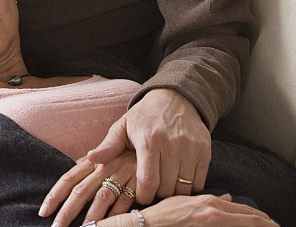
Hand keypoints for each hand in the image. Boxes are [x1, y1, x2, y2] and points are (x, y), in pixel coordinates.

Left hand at [39, 150, 136, 226]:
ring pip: (102, 198)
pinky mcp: (139, 182)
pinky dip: (116, 216)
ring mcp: (122, 175)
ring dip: (90, 217)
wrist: (156, 136)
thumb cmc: (129, 149)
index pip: (69, 179)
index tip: (43, 212)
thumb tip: (72, 173)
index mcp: (94, 161)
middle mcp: (105, 167)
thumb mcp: (106, 152)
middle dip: (67, 211)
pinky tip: (108, 226)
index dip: (55, 196)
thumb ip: (91, 164)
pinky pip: (126, 202)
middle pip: (81, 191)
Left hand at [87, 88, 210, 204]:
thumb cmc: (144, 116)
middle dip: (158, 195)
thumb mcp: (123, 126)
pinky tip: (179, 180)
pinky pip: (199, 181)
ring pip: (184, 187)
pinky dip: (190, 187)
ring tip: (165, 186)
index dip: (143, 196)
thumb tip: (91, 158)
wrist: (175, 98)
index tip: (140, 197)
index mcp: (148, 140)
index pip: (148, 181)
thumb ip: (108, 146)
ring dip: (174, 192)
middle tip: (153, 191)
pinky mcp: (205, 150)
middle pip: (166, 187)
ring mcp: (190, 147)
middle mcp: (171, 144)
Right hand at [130, 193, 277, 226]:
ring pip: (244, 225)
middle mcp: (214, 211)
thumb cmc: (163, 215)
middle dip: (267, 225)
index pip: (245, 211)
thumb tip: (229, 199)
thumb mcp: (185, 202)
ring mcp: (210, 222)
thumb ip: (210, 201)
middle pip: (250, 219)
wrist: (147, 225)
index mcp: (210, 202)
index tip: (273, 223)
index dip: (262, 218)